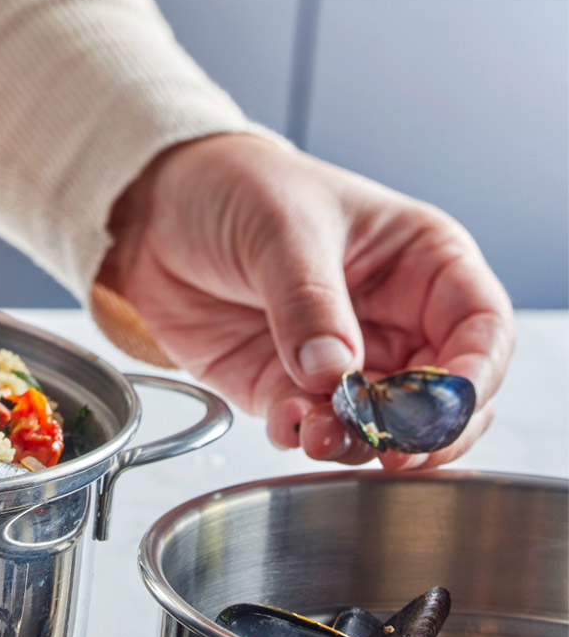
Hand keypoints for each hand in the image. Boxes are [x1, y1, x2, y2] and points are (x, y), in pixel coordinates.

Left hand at [97, 133, 514, 468]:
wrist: (156, 215)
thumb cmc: (234, 190)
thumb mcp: (281, 229)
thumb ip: (309, 301)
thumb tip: (335, 371)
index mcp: (420, 263)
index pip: (480, 329)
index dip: (473, 375)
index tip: (445, 406)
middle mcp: (391, 319)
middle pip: (441, 396)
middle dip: (422, 430)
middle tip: (392, 447)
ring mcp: (340, 361)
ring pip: (379, 425)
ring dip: (358, 442)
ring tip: (323, 436)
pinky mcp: (287, 388)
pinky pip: (313, 429)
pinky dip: (304, 437)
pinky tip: (286, 422)